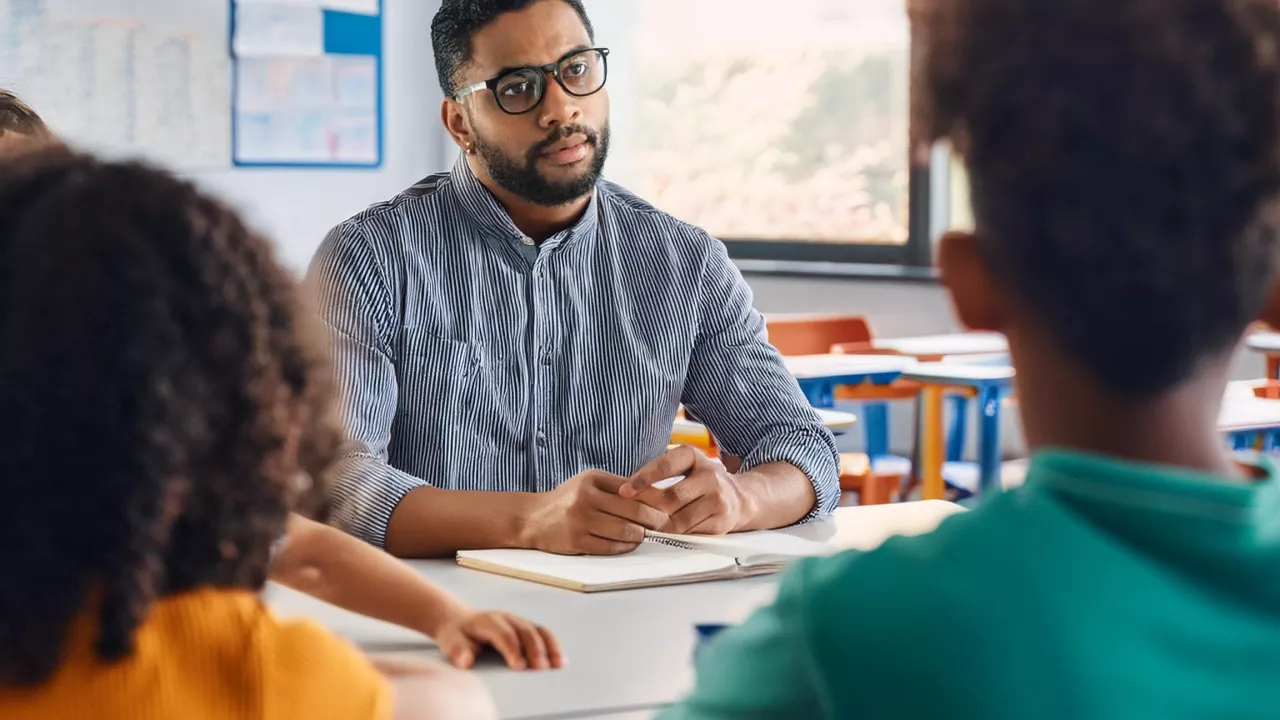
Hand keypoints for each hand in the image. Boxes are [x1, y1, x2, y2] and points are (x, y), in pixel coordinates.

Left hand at [435, 610, 563, 670]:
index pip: (503, 633)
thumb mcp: (450, 641)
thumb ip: (457, 651)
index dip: (512, 649)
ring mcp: (517, 621)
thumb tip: (466, 661)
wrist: (459, 620)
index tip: (519, 666)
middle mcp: (506, 618)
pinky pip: (542, 633)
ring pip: (538, 630)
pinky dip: (552, 645)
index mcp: (487, 620)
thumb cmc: (457, 635)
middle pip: (525, 631)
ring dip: (549, 646)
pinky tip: (559, 660)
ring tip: (558, 664)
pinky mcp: (525, 627)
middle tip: (541, 669)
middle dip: (535, 649)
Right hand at [520, 470, 669, 554]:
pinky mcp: (577, 541)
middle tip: (663, 525)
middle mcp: (586, 498)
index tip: (666, 508)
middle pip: (632, 511)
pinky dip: (625, 547)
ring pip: (624, 531)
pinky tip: (629, 544)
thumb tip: (655, 496)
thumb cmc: (568, 500)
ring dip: (640, 536)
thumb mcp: (589, 483)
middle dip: (653, 520)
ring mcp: (580, 521)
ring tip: (645, 535)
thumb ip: (617, 488)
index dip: (653, 501)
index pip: (632, 490)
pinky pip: (610, 547)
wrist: (532, 519)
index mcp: (592, 480)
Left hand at [620, 445, 754, 534]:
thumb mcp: (685, 466)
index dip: (641, 479)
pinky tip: (662, 537)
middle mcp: (709, 475)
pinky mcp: (721, 520)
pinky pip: (690, 532)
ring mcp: (718, 499)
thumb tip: (625, 491)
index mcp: (694, 456)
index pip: (664, 466)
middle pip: (670, 497)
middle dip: (647, 510)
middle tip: (628, 518)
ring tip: (641, 530)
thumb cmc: (701, 481)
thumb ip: (660, 473)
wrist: (740, 497)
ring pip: (679, 519)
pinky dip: (674, 536)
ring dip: (658, 527)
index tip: (623, 492)